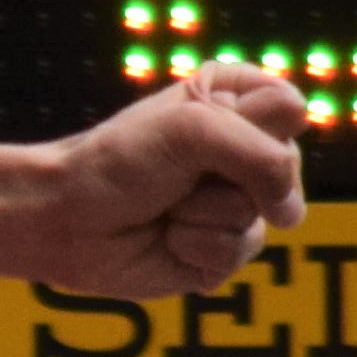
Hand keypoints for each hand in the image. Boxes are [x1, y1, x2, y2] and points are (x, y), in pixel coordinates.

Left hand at [25, 64, 309, 297]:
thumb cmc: (118, 162)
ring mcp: (235, 203)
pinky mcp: (222, 251)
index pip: (288, 108)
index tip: (198, 122)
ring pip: (265, 216)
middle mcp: (242, 152)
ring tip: (168, 208)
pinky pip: (238, 253)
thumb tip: (292, 212)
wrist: (64, 220)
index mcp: (234, 103)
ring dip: (204, 215)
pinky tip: (166, 239)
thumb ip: (261, 152)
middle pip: (286, 167)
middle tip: (175, 173)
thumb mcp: (191, 130)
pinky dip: (195, 247)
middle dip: (226, 175)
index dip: (247, 123)